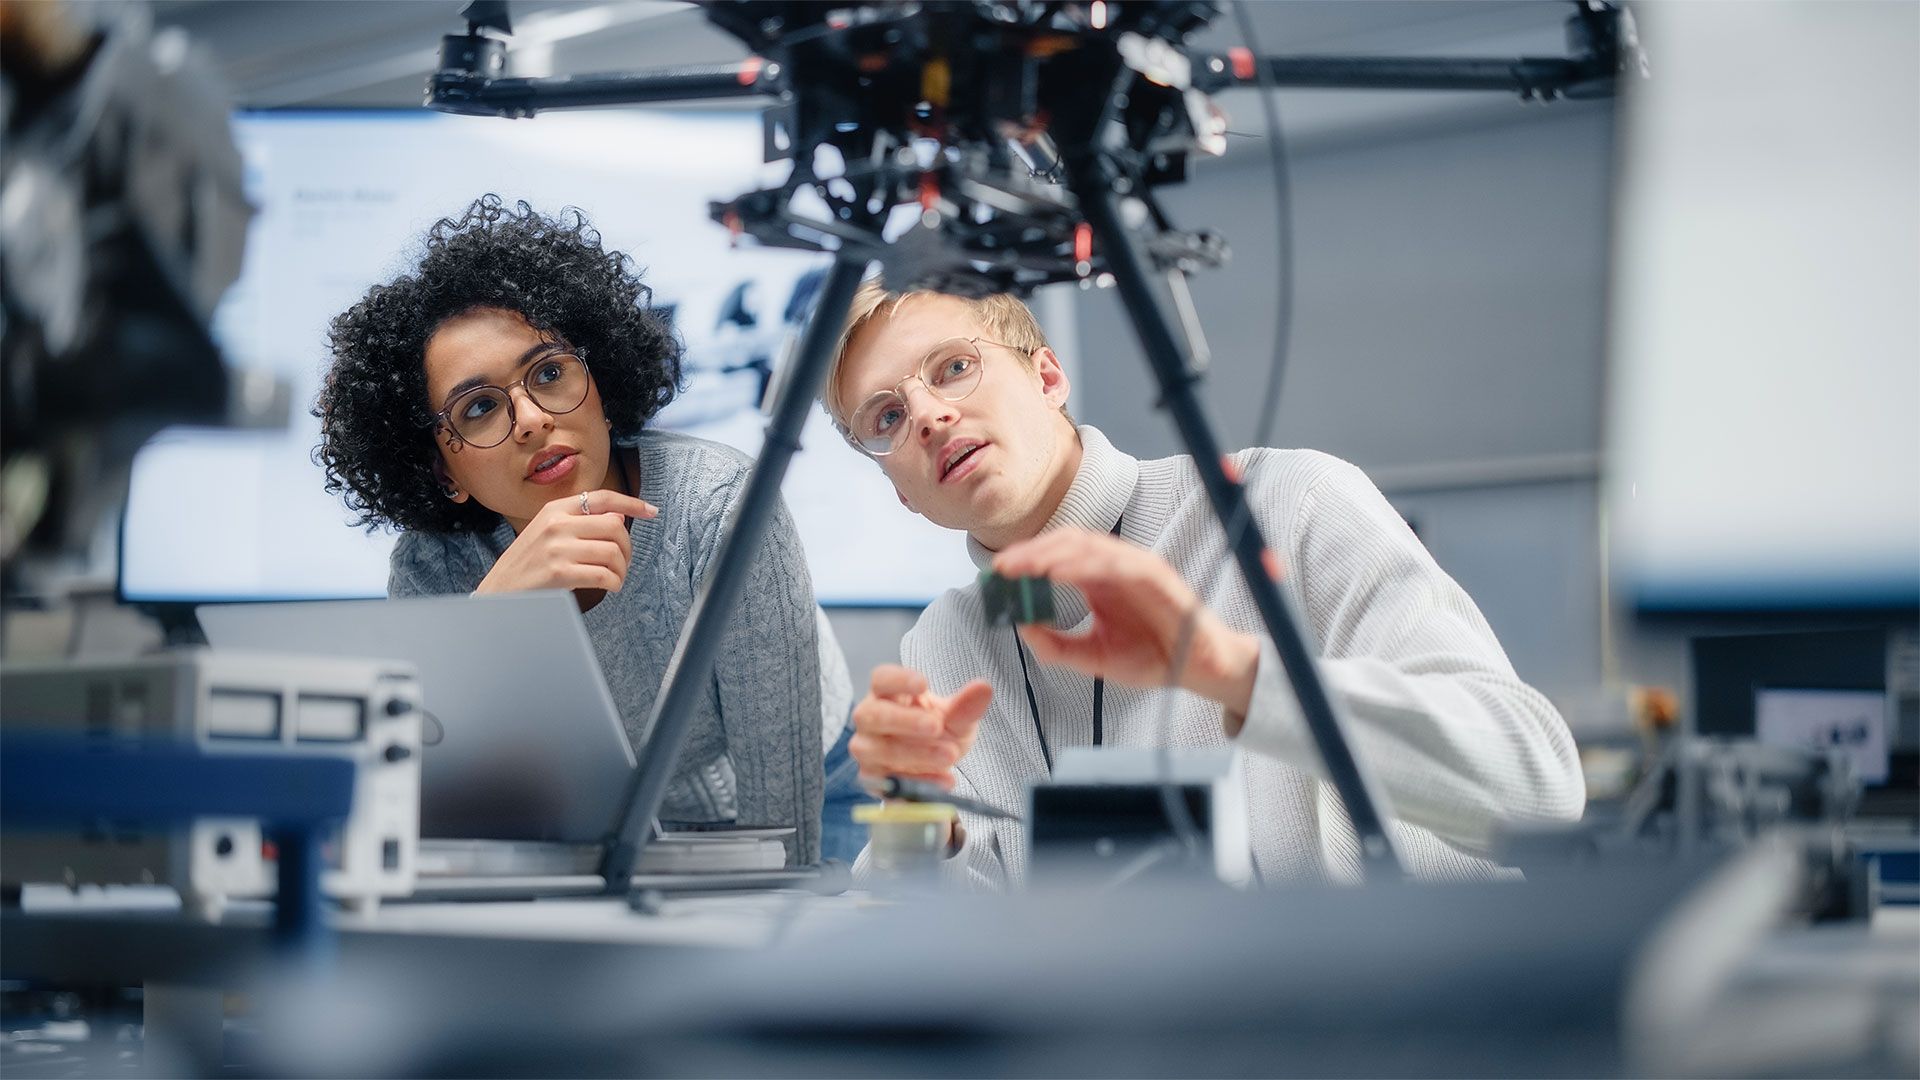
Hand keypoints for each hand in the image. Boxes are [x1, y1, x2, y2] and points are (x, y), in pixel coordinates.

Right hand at [475, 490, 657, 594]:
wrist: (498, 591)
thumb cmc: (527, 565)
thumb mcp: (547, 533)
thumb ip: (578, 522)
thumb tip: (617, 517)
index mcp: (554, 509)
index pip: (602, 498)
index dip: (632, 503)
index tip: (652, 511)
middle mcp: (556, 524)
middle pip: (615, 527)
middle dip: (628, 548)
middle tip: (623, 563)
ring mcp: (557, 548)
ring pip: (613, 552)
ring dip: (622, 569)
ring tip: (615, 578)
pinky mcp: (559, 572)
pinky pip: (604, 575)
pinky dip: (614, 583)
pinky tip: (609, 587)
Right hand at [849, 665, 992, 789]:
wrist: (935, 766)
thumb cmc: (938, 731)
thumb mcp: (958, 718)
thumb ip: (966, 705)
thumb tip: (983, 687)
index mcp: (887, 694)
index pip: (881, 679)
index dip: (898, 680)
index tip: (923, 684)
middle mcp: (870, 719)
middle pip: (871, 714)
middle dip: (904, 721)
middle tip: (936, 726)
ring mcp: (868, 749)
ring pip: (877, 750)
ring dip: (914, 753)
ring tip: (948, 755)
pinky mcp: (873, 778)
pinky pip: (890, 780)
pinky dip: (920, 781)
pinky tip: (944, 779)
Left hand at [992, 528, 1261, 717]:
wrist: (1196, 671)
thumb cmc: (1151, 658)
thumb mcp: (1092, 657)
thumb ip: (1056, 646)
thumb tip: (1020, 628)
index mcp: (1098, 580)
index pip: (1057, 555)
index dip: (1026, 558)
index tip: (996, 571)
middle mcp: (1115, 567)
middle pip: (1067, 544)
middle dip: (1032, 552)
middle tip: (1002, 566)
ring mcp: (1136, 568)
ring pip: (1090, 547)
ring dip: (1054, 553)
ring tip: (1025, 566)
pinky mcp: (1157, 577)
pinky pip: (1119, 564)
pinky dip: (1089, 564)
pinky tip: (1061, 573)